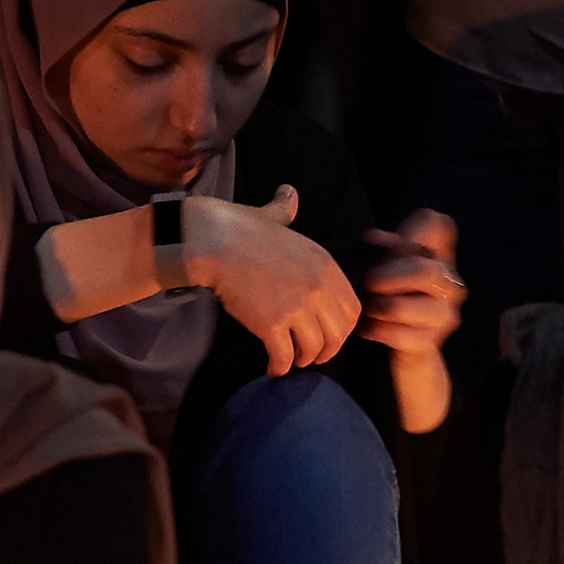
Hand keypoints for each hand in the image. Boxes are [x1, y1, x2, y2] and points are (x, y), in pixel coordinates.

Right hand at [187, 186, 361, 377]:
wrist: (212, 241)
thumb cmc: (238, 227)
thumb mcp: (272, 217)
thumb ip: (285, 210)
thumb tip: (289, 193)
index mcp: (325, 265)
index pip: (352, 309)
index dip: (341, 329)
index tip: (326, 336)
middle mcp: (318, 287)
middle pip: (338, 334)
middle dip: (326, 350)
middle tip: (309, 356)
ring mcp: (296, 307)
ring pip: (314, 349)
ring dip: (303, 360)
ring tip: (290, 362)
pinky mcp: (271, 324)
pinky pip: (285, 356)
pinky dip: (280, 368)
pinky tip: (273, 370)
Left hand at [355, 210, 463, 432]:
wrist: (404, 353)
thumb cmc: (388, 300)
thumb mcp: (382, 270)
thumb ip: (380, 250)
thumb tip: (373, 236)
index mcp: (439, 257)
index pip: (440, 225)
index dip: (412, 229)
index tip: (385, 242)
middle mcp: (449, 283)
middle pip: (423, 269)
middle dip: (383, 277)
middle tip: (365, 283)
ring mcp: (444, 314)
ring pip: (399, 306)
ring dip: (373, 306)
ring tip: (365, 307)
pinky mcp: (430, 342)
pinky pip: (395, 334)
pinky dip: (374, 330)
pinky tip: (366, 328)